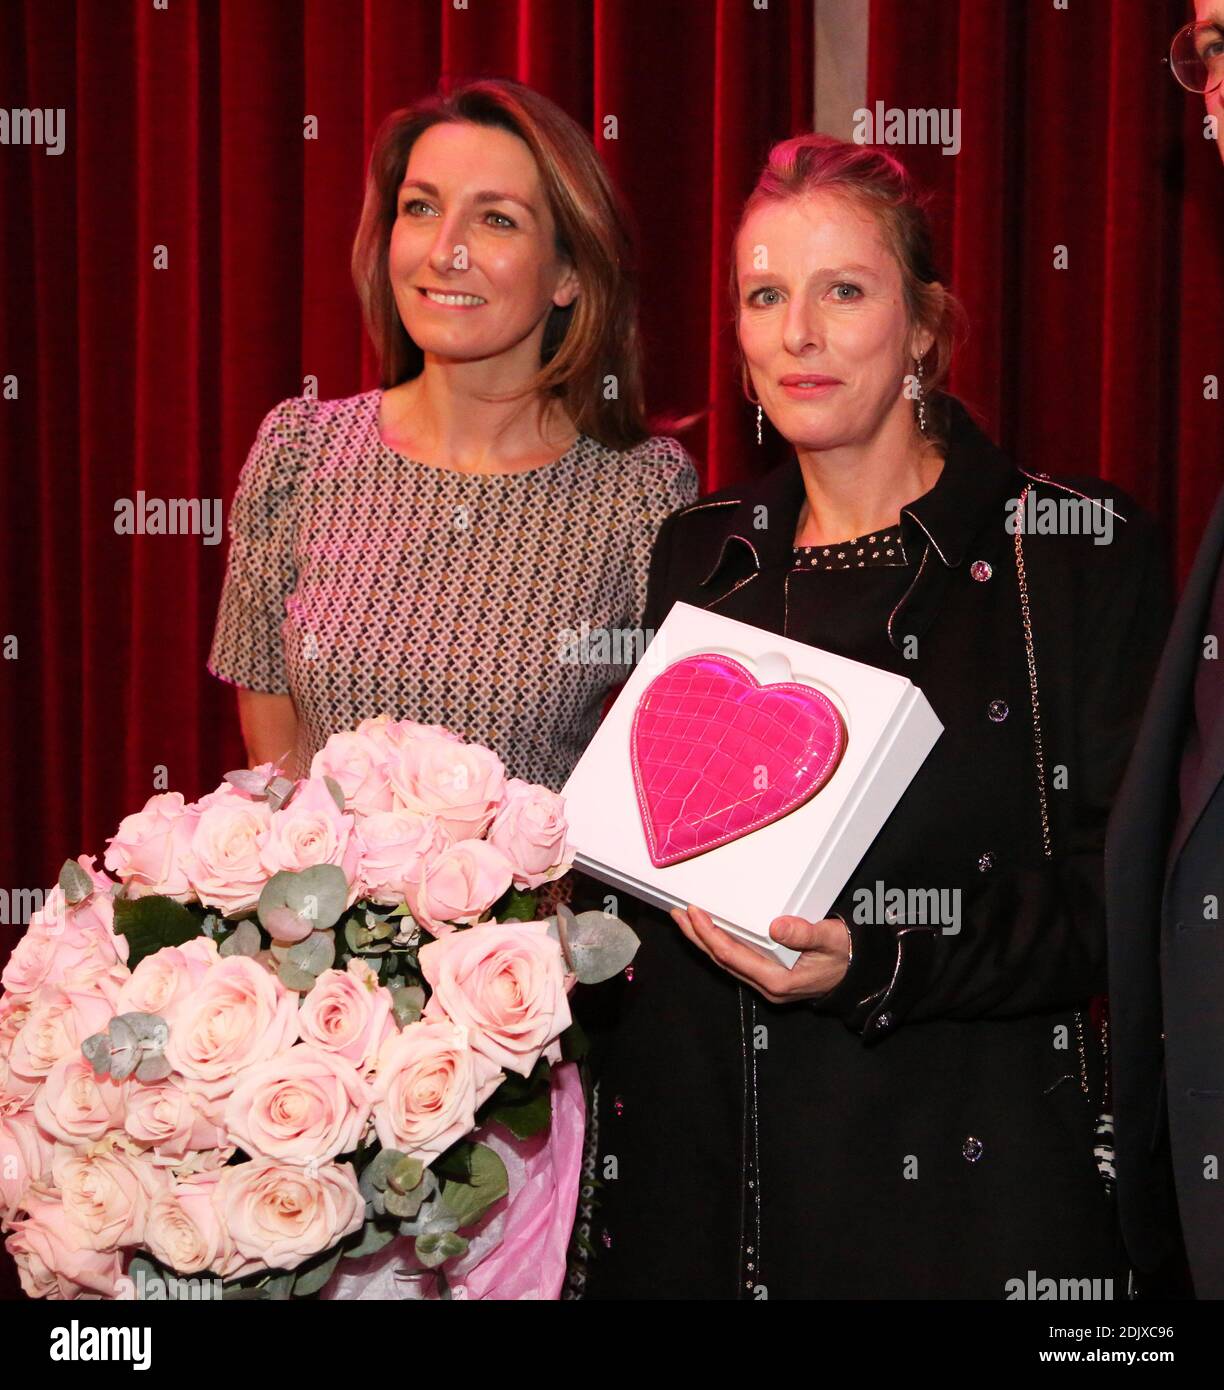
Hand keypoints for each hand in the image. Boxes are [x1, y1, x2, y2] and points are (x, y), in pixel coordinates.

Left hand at [670, 904, 850, 1004]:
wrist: (857, 974)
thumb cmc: (845, 956)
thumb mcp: (831, 940)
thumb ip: (805, 934)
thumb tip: (776, 927)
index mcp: (777, 980)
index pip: (732, 956)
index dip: (711, 934)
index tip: (695, 913)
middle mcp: (766, 985)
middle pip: (721, 960)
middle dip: (697, 936)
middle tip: (678, 913)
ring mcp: (764, 983)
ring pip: (724, 962)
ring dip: (703, 940)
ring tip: (685, 919)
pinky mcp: (765, 976)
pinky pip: (734, 960)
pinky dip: (718, 944)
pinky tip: (708, 932)